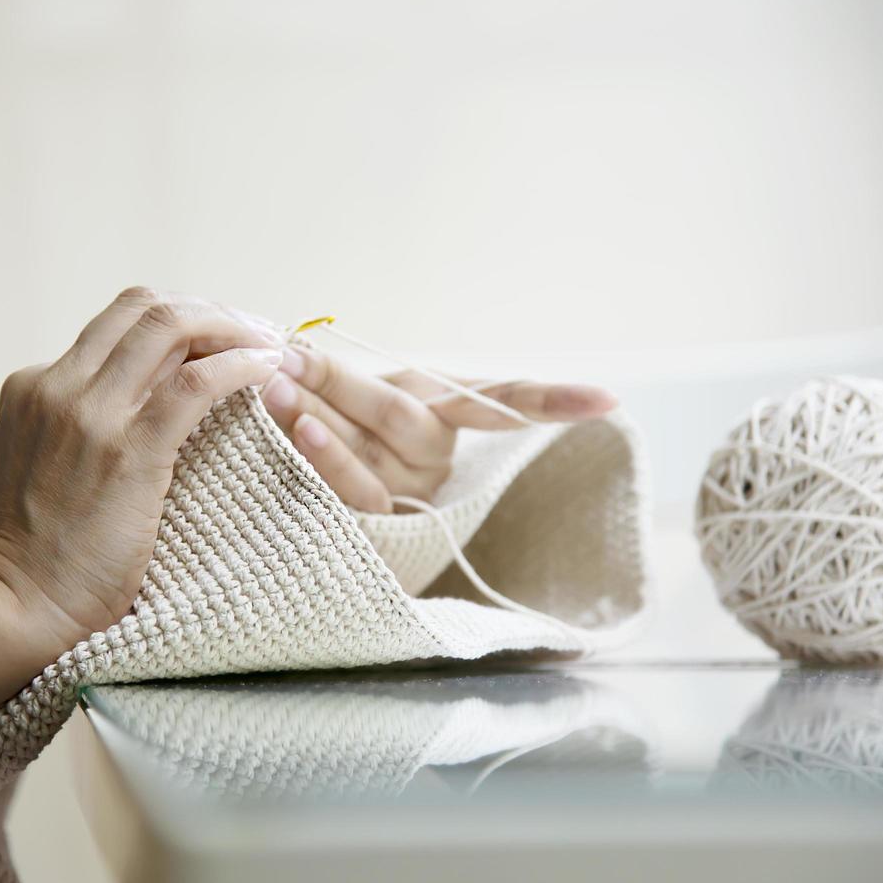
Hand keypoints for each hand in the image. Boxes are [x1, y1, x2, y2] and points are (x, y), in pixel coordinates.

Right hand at [0, 288, 283, 660]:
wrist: (16, 607)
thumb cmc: (41, 555)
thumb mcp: (47, 464)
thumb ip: (85, 425)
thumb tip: (156, 404)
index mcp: (34, 384)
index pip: (119, 322)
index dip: (180, 318)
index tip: (222, 337)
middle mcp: (55, 384)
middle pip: (146, 307)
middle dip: (212, 310)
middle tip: (257, 332)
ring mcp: (88, 413)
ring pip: (171, 327)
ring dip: (232, 327)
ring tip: (272, 347)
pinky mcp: (127, 450)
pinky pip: (196, 382)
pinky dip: (239, 365)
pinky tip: (266, 372)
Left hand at [260, 346, 615, 512]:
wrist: (318, 522)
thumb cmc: (340, 432)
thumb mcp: (354, 397)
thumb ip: (341, 378)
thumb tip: (288, 348)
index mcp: (446, 419)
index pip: (508, 405)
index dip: (554, 401)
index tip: (608, 402)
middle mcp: (435, 462)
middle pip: (403, 419)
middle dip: (342, 383)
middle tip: (290, 354)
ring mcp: (406, 500)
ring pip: (370, 458)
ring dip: (319, 419)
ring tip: (275, 385)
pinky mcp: (375, 534)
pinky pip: (349, 498)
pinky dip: (320, 461)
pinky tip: (291, 431)